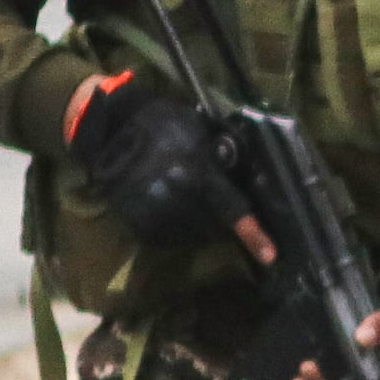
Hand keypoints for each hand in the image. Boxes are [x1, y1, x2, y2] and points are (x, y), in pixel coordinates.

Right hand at [68, 70, 260, 252]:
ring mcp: (154, 214)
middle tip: (213, 199)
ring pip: (193, 235)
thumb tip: (249, 176)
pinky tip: (173, 208)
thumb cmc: (162, 123)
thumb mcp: (200, 131)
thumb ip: (224, 156)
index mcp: (196, 175)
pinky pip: (168, 238)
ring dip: (200, 225)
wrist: (109, 129)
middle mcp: (175, 199)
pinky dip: (177, 229)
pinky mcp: (137, 224)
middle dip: (222, 218)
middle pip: (215, 226)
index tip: (270, 255)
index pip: (231, 209)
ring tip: (190, 201)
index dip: (253, 234)